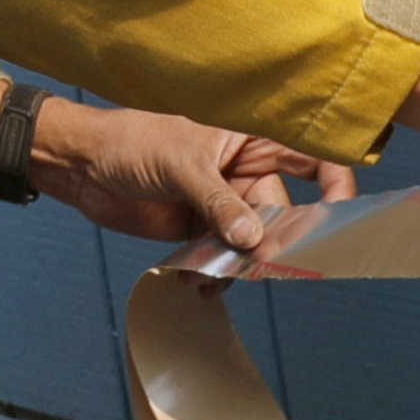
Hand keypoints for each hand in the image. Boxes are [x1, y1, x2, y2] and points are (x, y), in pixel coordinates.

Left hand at [17, 93, 357, 250]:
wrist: (82, 166)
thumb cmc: (131, 141)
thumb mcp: (179, 164)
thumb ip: (218, 202)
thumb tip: (253, 239)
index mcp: (250, 139)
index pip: (308, 157)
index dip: (333, 183)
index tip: (337, 216)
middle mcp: (244, 171)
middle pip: (280, 213)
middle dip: (272, 242)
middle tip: (255, 262)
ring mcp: (223, 202)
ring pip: (251, 243)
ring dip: (238, 265)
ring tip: (210, 276)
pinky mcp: (199, 229)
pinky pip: (223, 258)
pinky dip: (215, 274)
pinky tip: (196, 281)